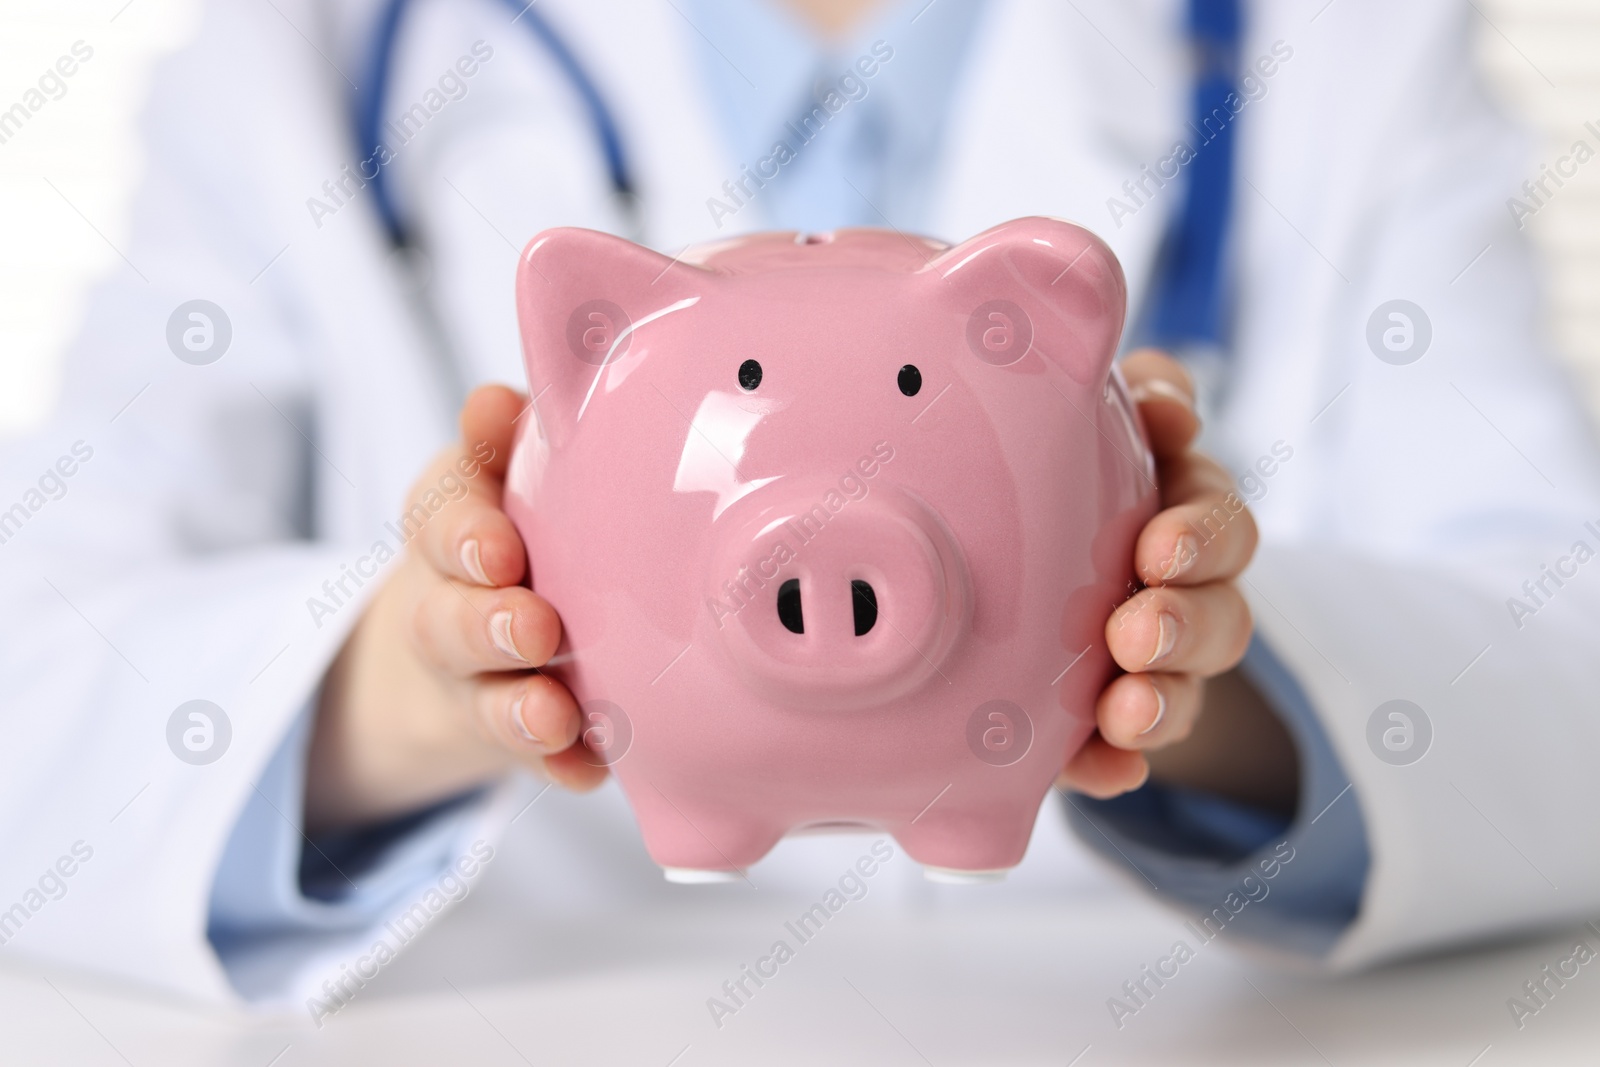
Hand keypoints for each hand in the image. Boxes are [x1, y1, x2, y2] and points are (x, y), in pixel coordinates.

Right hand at [306, 386, 603, 832]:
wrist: (467, 642)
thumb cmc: (516, 530)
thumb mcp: (498, 475)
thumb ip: (502, 441)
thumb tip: (495, 400)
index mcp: (450, 529)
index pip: (437, 519)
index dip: (464, 535)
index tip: (499, 549)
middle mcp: (451, 609)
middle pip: (449, 621)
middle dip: (486, 626)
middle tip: (534, 628)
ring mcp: (482, 682)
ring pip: (486, 698)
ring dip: (519, 707)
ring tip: (553, 712)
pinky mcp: (517, 737)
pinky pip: (536, 762)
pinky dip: (559, 767)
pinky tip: (587, 769)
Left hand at [1058, 351, 1266, 801]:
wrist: (1000, 584)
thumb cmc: (1050, 473)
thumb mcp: (1089, 428)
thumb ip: (1134, 403)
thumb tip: (1170, 403)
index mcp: (1175, 512)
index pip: (1214, 517)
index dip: (1199, 530)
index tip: (1157, 547)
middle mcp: (1177, 590)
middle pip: (1218, 608)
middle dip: (1185, 620)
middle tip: (1136, 629)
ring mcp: (1149, 660)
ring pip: (1185, 685)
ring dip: (1163, 697)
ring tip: (1126, 708)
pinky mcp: (1106, 719)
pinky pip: (1123, 753)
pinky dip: (1116, 764)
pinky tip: (1108, 770)